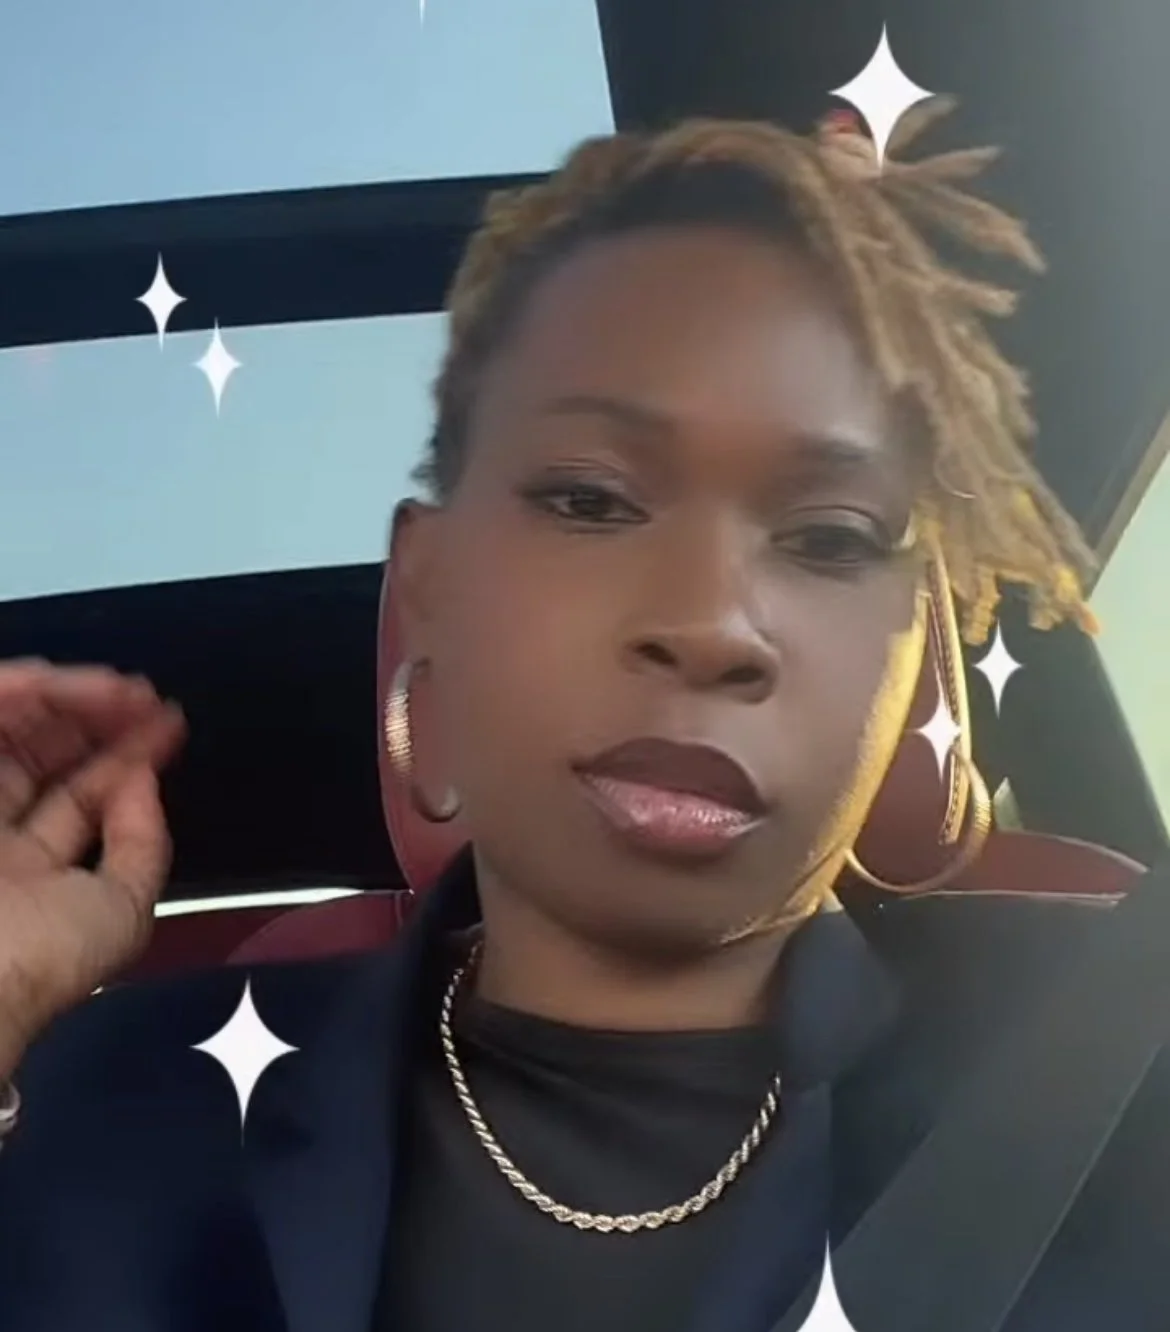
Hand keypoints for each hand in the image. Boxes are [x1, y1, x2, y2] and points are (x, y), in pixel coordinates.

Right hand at [0, 660, 186, 1073]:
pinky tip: (53, 682)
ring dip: (62, 700)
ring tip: (117, 687)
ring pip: (8, 735)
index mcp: (30, 876)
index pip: (78, 800)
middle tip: (141, 695)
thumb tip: (146, 780)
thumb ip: (142, 847)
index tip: (166, 723)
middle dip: (94, 722)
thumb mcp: (120, 913)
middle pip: (40, 758)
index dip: (123, 760)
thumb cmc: (40, 957)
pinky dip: (12, 694)